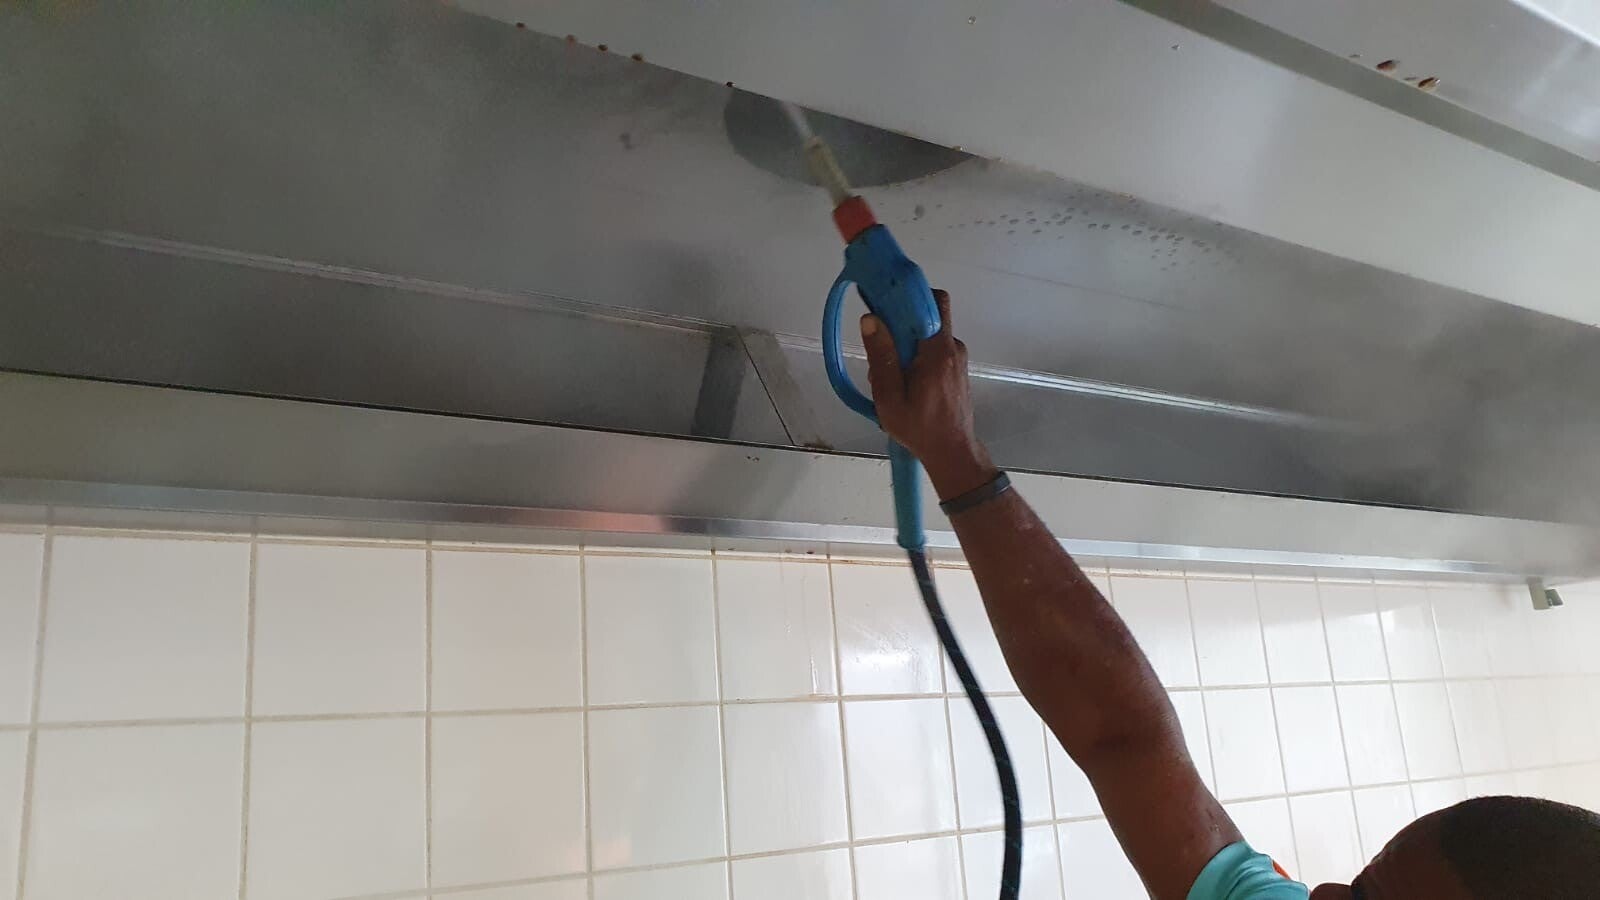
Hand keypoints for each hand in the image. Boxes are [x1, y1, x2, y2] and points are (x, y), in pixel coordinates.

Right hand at [860, 289, 995, 499]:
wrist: (952, 452)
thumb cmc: (920, 428)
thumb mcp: (890, 397)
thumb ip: (881, 357)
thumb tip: (871, 319)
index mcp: (938, 351)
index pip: (931, 301)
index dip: (907, 294)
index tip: (884, 298)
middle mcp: (953, 347)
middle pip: (928, 313)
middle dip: (902, 321)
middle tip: (881, 344)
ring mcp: (957, 357)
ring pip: (927, 334)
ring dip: (906, 345)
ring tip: (889, 377)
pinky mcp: (956, 368)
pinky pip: (933, 349)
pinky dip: (916, 357)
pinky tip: (903, 383)